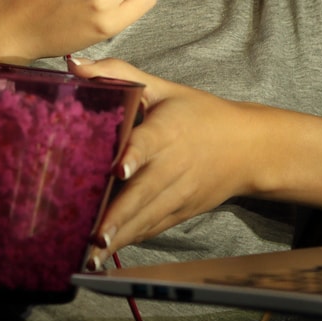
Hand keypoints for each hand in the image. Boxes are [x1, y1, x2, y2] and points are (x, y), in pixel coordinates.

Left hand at [66, 56, 261, 261]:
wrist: (248, 148)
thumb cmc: (199, 114)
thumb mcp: (164, 87)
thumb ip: (118, 73)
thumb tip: (72, 65)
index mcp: (168, 130)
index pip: (149, 142)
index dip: (135, 155)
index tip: (119, 168)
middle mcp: (174, 165)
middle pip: (144, 192)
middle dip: (119, 214)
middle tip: (93, 234)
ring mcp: (180, 192)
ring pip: (147, 216)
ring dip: (121, 235)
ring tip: (92, 255)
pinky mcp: (182, 211)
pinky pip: (154, 227)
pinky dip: (132, 239)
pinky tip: (106, 253)